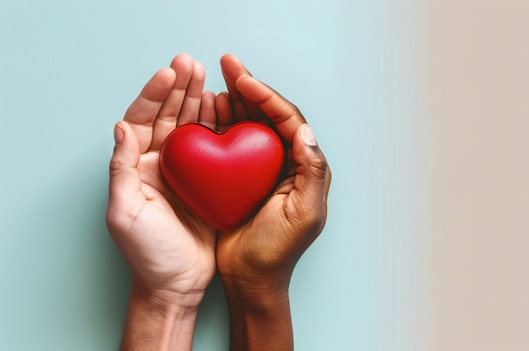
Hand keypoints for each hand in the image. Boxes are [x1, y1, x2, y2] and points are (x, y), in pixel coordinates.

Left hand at [106, 54, 216, 349]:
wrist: (176, 284)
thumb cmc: (148, 254)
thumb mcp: (125, 213)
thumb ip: (121, 169)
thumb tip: (121, 126)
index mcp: (137, 167)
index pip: (143, 120)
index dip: (154, 94)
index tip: (169, 73)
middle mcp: (161, 164)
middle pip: (169, 116)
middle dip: (180, 88)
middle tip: (193, 64)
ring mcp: (187, 172)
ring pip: (192, 127)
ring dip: (199, 101)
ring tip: (211, 79)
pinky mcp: (209, 182)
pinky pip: (215, 148)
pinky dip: (220, 127)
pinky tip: (227, 111)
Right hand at [213, 54, 331, 350]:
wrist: (251, 279)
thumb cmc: (277, 251)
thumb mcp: (303, 214)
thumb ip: (311, 172)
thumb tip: (307, 131)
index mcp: (307, 167)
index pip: (291, 121)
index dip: (268, 96)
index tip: (244, 79)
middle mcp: (288, 161)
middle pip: (271, 114)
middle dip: (250, 86)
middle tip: (228, 63)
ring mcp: (263, 167)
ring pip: (251, 122)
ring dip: (236, 99)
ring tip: (217, 80)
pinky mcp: (241, 176)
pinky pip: (232, 141)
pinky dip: (222, 122)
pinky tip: (209, 109)